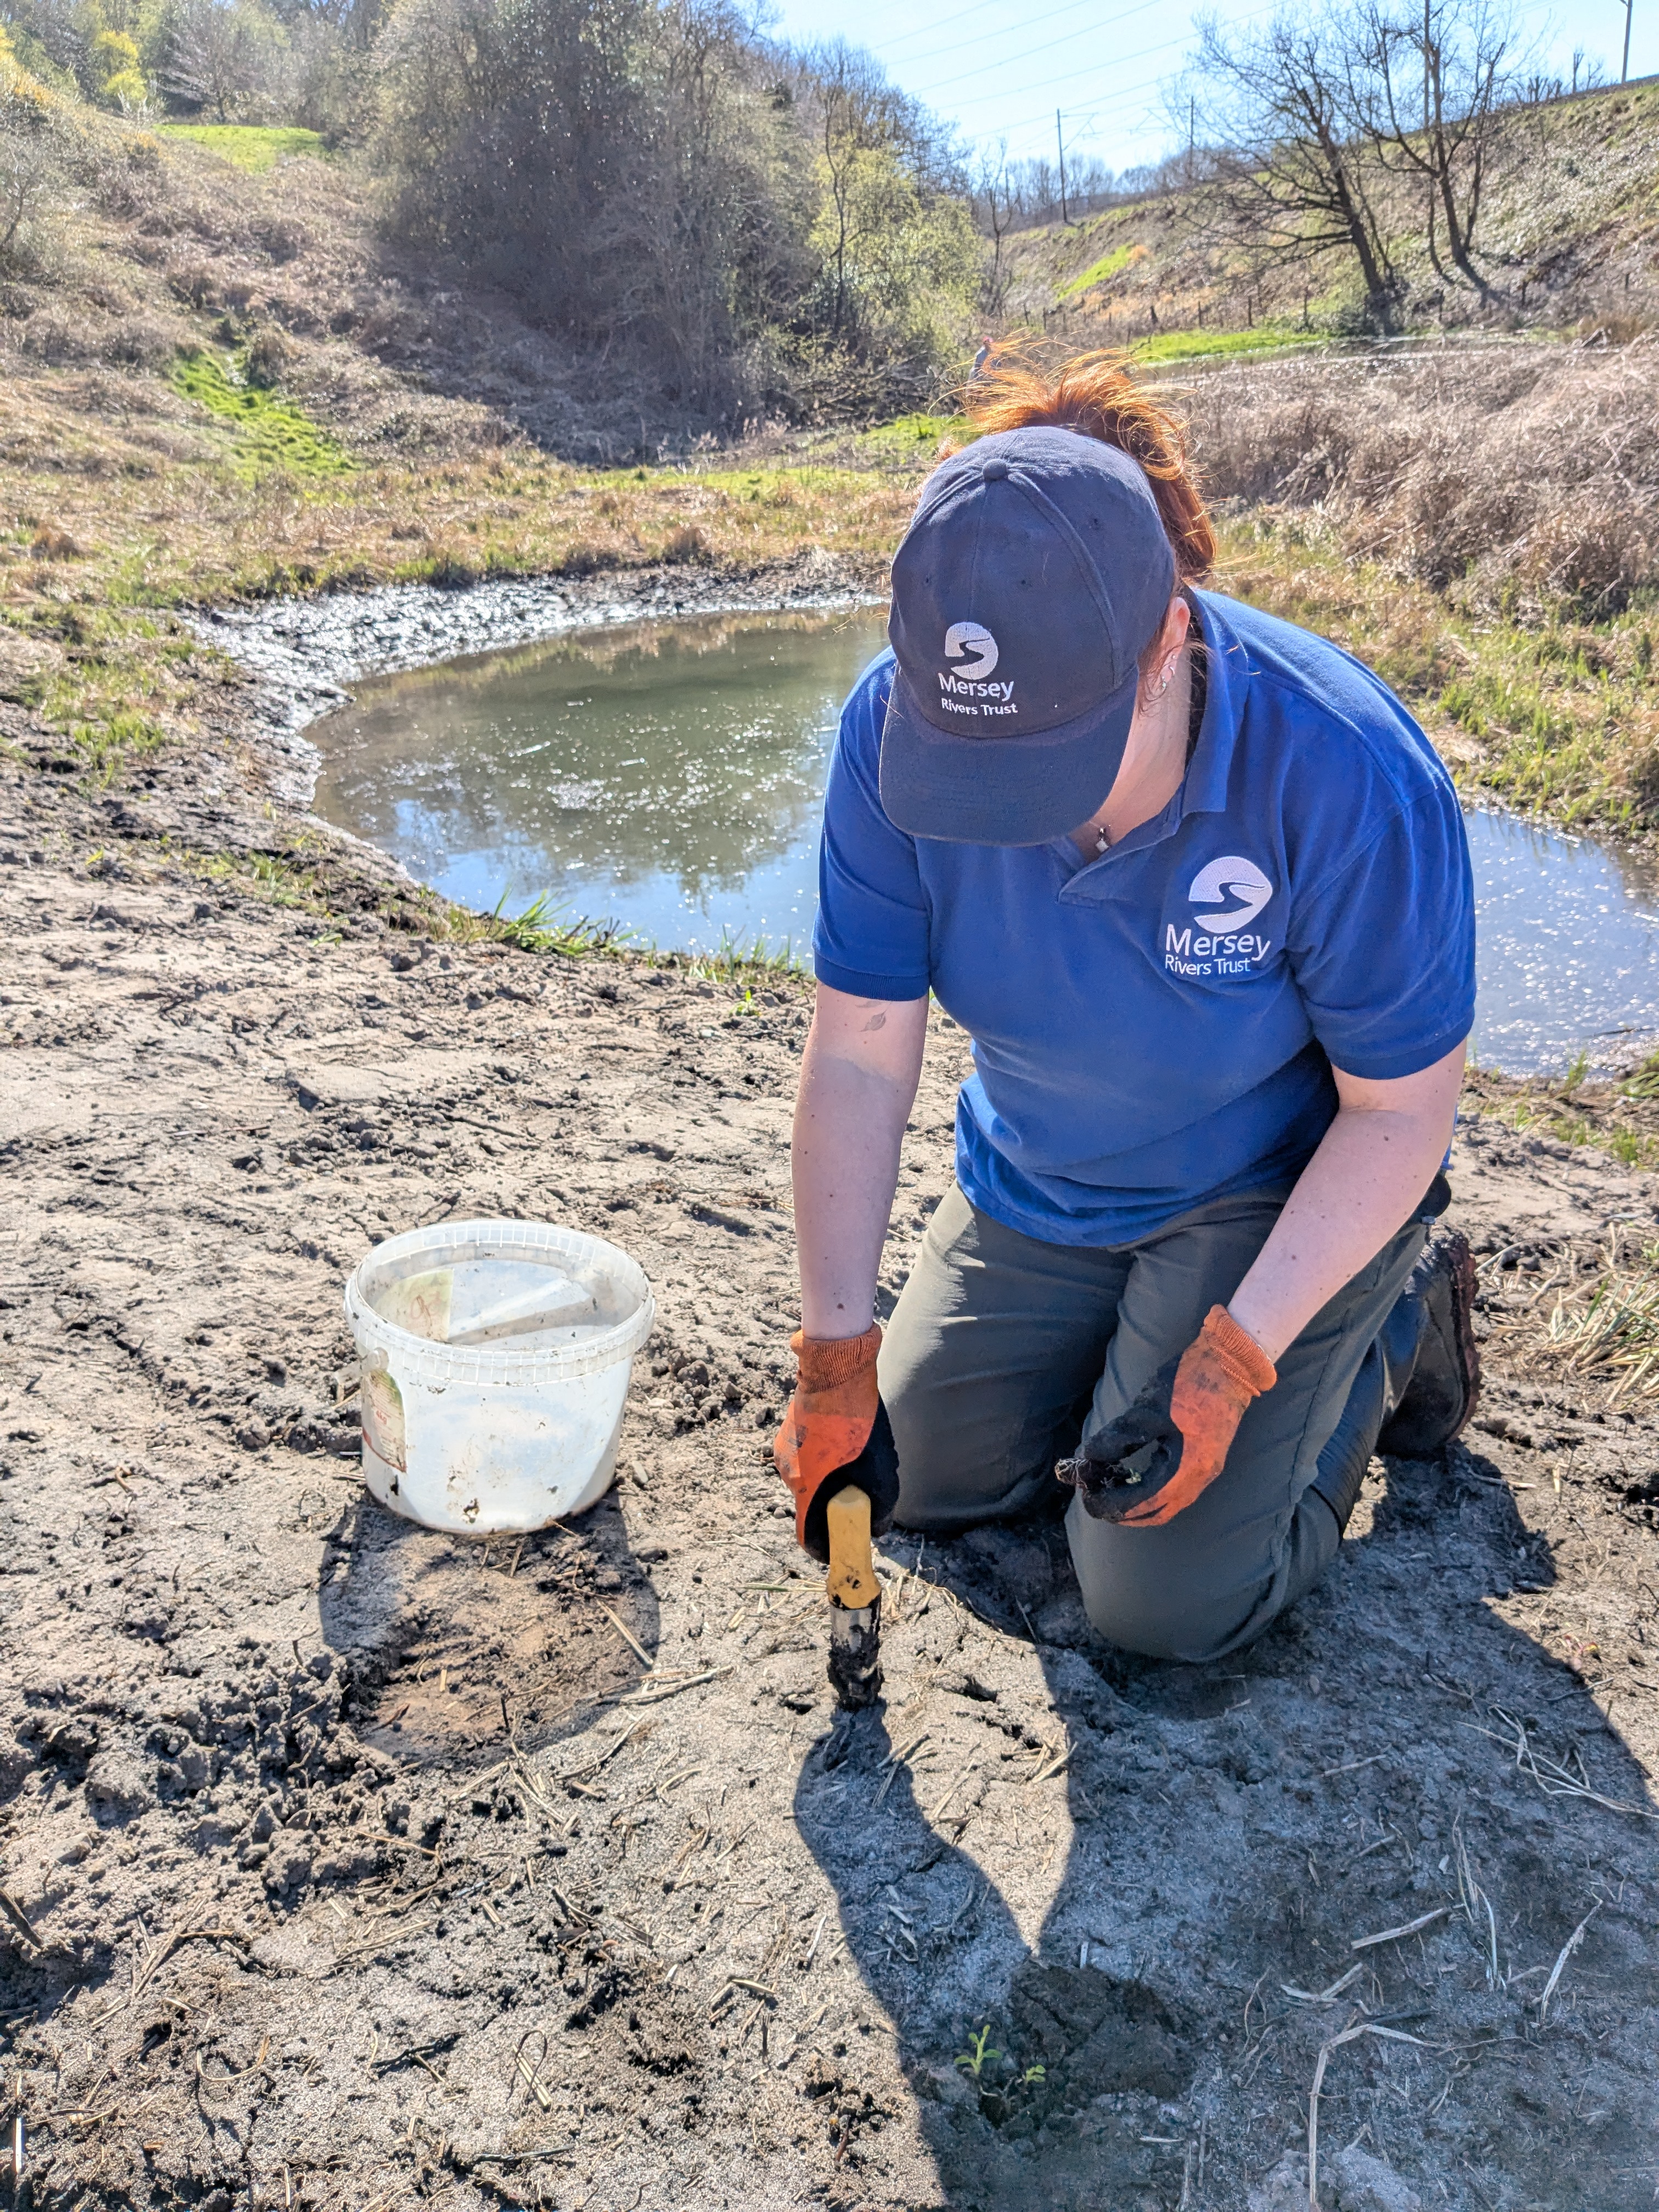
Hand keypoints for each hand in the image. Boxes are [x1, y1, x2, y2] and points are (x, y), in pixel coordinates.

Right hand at [773, 1326, 900, 1561]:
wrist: (836, 1370)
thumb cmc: (857, 1421)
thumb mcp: (879, 1469)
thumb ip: (879, 1505)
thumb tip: (879, 1528)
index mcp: (805, 1487)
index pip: (806, 1535)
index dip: (825, 1547)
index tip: (840, 1549)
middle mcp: (788, 1473)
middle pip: (812, 1504)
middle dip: (835, 1504)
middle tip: (861, 1493)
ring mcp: (784, 1450)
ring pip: (810, 1477)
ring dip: (830, 1477)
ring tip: (857, 1456)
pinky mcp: (788, 1431)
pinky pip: (807, 1456)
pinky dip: (824, 1457)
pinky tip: (844, 1439)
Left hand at [1056, 1305, 1275, 1527]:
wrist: (1231, 1363)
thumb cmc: (1189, 1382)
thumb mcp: (1148, 1409)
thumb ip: (1118, 1437)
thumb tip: (1087, 1457)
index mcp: (1187, 1468)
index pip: (1144, 1503)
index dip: (1112, 1505)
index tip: (1087, 1497)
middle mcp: (1200, 1477)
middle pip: (1157, 1512)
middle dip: (1123, 1512)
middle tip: (1095, 1499)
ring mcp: (1207, 1470)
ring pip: (1168, 1503)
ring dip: (1137, 1503)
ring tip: (1109, 1488)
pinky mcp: (1207, 1459)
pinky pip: (1176, 1489)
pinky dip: (1152, 1490)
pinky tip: (1132, 1475)